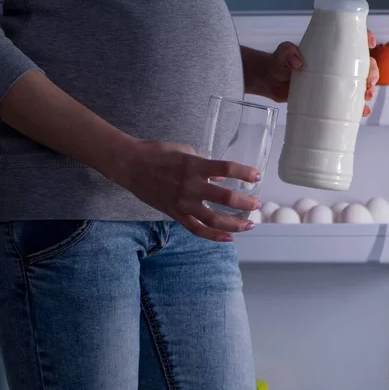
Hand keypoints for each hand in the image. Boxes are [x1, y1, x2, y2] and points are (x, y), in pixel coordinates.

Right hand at [118, 140, 261, 241]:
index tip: (257, 176)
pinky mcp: (174, 214)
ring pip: (213, 219)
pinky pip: (196, 229)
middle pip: (224, 198)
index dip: (245, 173)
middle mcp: (190, 186)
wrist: (130, 165)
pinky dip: (213, 236)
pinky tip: (228, 238)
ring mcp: (182, 202)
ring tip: (249, 224)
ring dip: (234, 224)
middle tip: (257, 204)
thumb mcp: (185, 151)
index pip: (226, 168)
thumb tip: (222, 176)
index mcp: (194, 166)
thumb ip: (205, 163)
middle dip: (245, 203)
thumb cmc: (157, 153)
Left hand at [254, 31, 379, 113]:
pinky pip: (348, 102)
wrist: (270, 83)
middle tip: (369, 83)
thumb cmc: (278, 63)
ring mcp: (334, 81)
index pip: (352, 39)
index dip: (365, 38)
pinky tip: (363, 112)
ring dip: (368, 90)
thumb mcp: (282, 53)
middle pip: (363, 64)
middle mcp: (335, 64)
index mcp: (328, 49)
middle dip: (372, 72)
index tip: (370, 43)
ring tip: (367, 97)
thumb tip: (298, 61)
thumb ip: (288, 52)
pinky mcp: (329, 97)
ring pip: (359, 83)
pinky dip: (358, 107)